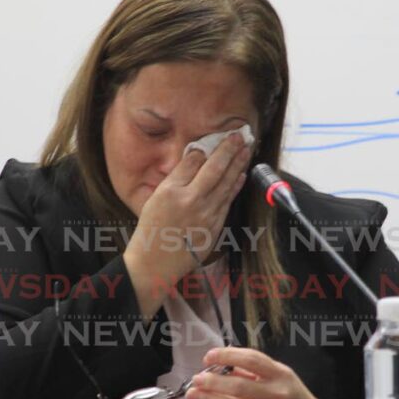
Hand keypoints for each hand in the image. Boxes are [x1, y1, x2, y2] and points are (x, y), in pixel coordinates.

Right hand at [124, 134, 249, 318]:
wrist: (155, 263)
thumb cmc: (151, 230)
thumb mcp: (155, 198)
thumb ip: (176, 178)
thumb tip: (196, 158)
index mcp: (172, 192)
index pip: (193, 162)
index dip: (208, 148)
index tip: (218, 136)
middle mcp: (191, 202)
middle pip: (215, 170)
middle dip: (229, 150)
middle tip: (239, 135)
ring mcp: (206, 216)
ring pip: (226, 184)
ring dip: (238, 165)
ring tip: (246, 149)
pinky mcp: (214, 228)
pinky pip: (227, 202)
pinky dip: (235, 186)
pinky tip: (241, 175)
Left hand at [185, 347, 323, 398]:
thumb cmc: (290, 393)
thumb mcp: (278, 373)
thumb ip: (251, 369)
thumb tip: (221, 366)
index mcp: (280, 374)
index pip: (251, 360)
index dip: (228, 356)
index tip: (209, 356)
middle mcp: (275, 394)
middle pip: (240, 387)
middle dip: (214, 383)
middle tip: (197, 378)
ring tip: (194, 394)